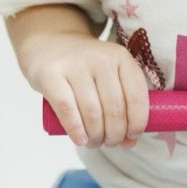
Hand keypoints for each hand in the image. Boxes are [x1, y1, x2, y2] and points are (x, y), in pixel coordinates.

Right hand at [24, 34, 149, 147]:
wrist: (48, 44)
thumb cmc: (85, 68)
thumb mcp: (109, 73)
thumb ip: (123, 102)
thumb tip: (130, 142)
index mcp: (121, 57)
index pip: (137, 96)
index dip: (137, 123)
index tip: (132, 137)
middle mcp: (100, 58)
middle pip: (114, 108)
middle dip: (115, 134)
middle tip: (111, 143)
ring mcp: (75, 65)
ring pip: (92, 112)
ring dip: (96, 137)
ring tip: (95, 143)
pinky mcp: (51, 74)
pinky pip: (67, 109)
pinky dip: (76, 130)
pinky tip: (80, 140)